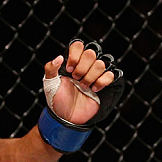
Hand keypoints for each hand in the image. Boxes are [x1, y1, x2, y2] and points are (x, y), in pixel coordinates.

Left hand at [38, 38, 124, 152]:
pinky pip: (112, 74)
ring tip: (84, 86)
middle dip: (82, 68)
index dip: (75, 56)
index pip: (78, 45)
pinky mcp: (106, 83)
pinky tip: (94, 89)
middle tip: (76, 79)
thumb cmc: (57, 98)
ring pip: (101, 63)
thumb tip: (59, 58)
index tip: (68, 70)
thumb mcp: (50, 83)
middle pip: (91, 53)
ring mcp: (96, 73)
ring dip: (91, 76)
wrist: (66, 116)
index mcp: (73, 60)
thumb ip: (50, 68)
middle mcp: (85, 64)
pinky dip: (102, 81)